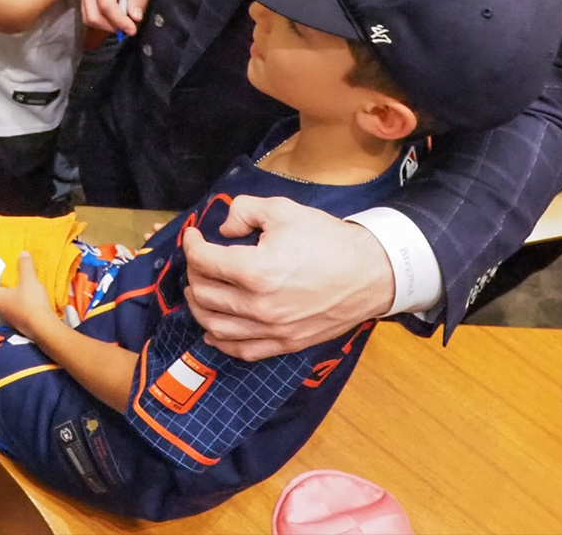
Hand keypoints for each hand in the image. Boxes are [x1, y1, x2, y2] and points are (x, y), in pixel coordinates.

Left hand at [0, 251, 55, 335]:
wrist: (44, 327)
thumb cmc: (31, 301)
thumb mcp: (28, 279)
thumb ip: (25, 265)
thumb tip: (22, 254)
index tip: (4, 266)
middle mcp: (1, 308)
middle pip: (3, 291)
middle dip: (9, 282)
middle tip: (17, 271)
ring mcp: (12, 317)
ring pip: (13, 300)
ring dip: (19, 292)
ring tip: (27, 281)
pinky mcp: (23, 322)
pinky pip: (22, 308)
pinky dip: (27, 301)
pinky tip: (34, 295)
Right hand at [77, 0, 149, 34]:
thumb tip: (135, 17)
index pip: (105, 4)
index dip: (119, 21)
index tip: (133, 29)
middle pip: (93, 15)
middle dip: (112, 26)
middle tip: (130, 27)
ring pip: (89, 16)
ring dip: (107, 24)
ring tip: (125, 21)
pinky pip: (89, 11)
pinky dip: (102, 18)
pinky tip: (117, 14)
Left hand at [180, 196, 396, 359]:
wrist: (371, 273)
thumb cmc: (329, 240)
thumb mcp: (283, 210)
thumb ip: (244, 211)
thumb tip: (223, 229)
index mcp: (256, 270)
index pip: (203, 261)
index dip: (191, 244)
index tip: (194, 235)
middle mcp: (259, 305)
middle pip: (205, 293)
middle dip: (193, 273)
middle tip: (198, 260)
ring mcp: (272, 329)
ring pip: (215, 326)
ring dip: (198, 307)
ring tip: (198, 291)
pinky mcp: (285, 342)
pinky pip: (242, 350)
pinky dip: (220, 342)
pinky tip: (212, 331)